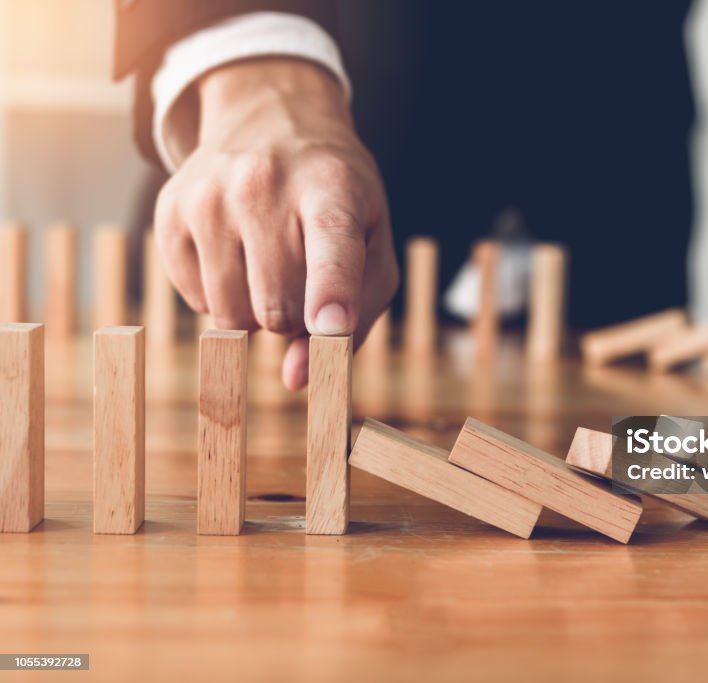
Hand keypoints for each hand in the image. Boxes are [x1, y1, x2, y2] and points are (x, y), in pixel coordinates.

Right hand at [154, 58, 397, 389]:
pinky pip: (195, 301)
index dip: (330, 292)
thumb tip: (297, 379)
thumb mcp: (371, 245)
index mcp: (332, 187)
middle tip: (302, 284)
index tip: (330, 326)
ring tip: (271, 268)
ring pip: (231, 314)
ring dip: (257, 315)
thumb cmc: (337, 200)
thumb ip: (355, 318)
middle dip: (294, 320)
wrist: (272, 119)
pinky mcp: (169, 211)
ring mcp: (209, 194)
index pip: (330, 246)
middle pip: (277, 304)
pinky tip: (238, 258)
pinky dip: (221, 299)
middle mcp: (265, 182)